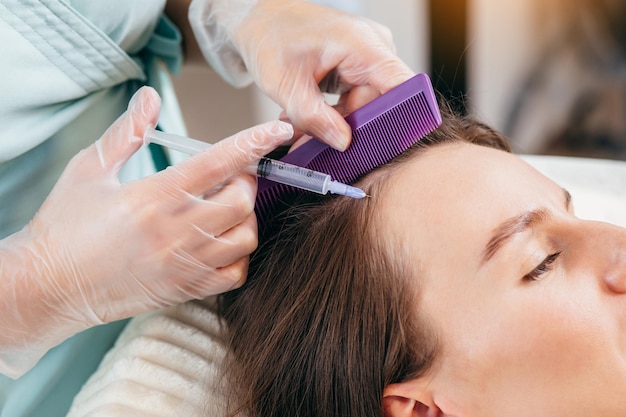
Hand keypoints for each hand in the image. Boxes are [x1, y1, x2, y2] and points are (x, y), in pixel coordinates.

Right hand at [0, 86, 293, 377]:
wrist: (49, 287)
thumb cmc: (65, 227)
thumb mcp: (89, 170)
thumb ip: (126, 132)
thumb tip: (148, 97)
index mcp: (153, 196)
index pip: (219, 162)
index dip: (254, 141)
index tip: (278, 130)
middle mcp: (175, 232)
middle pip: (242, 200)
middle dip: (247, 180)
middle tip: (233, 175)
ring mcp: (184, 265)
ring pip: (246, 237)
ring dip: (245, 217)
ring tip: (225, 208)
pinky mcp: (186, 289)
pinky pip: (236, 274)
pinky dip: (239, 255)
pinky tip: (220, 241)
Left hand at [188, 0, 414, 149]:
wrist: (261, 22)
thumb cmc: (271, 37)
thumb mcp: (286, 84)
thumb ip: (314, 117)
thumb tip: (343, 143)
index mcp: (362, 45)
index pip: (402, 87)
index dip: (400, 119)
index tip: (380, 145)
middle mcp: (372, 50)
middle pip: (380, 104)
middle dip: (349, 130)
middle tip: (317, 145)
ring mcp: (366, 59)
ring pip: (365, 108)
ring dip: (335, 125)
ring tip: (302, 131)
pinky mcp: (356, 69)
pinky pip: (355, 102)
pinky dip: (332, 115)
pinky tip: (308, 119)